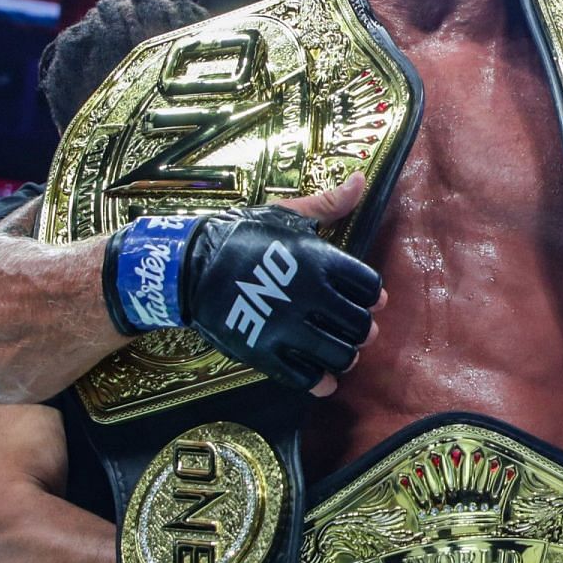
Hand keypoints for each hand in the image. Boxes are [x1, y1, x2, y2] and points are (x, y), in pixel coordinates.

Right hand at [107, 173, 384, 395]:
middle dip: (362, 329)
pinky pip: (305, 377)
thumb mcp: (286, 214)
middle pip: (359, 326)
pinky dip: (320, 382)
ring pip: (338, 355)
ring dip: (346, 357)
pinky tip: (323, 378)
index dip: (372, 295)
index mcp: (320, 260)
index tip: (368, 298)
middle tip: (355, 329)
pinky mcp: (264, 351)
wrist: (190, 264)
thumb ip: (328, 204)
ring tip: (341, 353)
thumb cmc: (242, 235)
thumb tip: (362, 180)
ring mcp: (286, 327)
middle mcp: (309, 295)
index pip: (368, 287)